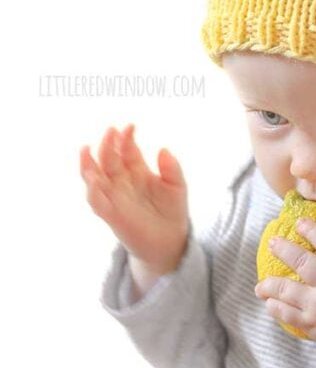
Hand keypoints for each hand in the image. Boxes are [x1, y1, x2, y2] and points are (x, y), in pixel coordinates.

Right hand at [79, 124, 189, 274]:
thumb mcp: (177, 186)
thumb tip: (163, 149)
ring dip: (88, 164)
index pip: (126, 149)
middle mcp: (121, 180)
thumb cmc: (172, 211)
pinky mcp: (111, 214)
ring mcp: (113, 196)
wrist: (170, 241)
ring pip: (93, 177)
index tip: (131, 126)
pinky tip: (93, 180)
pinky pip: (96, 202)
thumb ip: (172, 169)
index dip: (126, 137)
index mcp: (136, 170)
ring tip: (86, 149)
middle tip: (111, 131)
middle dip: (107, 144)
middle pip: (108, 158)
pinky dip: (92, 191)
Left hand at [254, 216, 315, 361]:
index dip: (312, 229)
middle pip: (301, 261)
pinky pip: (288, 315)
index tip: (299, 222)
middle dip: (282, 249)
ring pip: (286, 289)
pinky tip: (270, 304)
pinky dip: (276, 308)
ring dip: (269, 284)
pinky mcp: (313, 325)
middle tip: (272, 242)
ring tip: (261, 284)